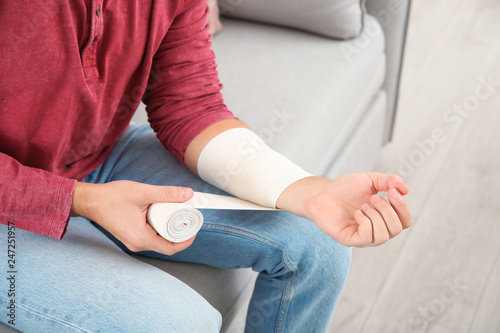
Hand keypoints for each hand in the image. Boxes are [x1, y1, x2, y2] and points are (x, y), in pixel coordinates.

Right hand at [71, 180, 195, 254]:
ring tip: (179, 216)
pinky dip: (160, 228)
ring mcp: (133, 241)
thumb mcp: (142, 192)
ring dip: (170, 230)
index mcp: (140, 238)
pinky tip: (165, 216)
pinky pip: (151, 236)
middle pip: (166, 245)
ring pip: (159, 240)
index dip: (186, 241)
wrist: (90, 201)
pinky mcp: (131, 236)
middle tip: (189, 219)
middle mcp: (137, 244)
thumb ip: (166, 193)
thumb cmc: (111, 197)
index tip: (195, 229)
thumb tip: (188, 194)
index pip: (170, 248)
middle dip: (180, 234)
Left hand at [277, 172, 411, 246]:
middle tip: (373, 198)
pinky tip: (357, 213)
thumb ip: (389, 181)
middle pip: (397, 228)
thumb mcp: (370, 179)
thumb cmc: (345, 188)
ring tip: (363, 205)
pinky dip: (366, 222)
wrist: (322, 193)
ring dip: (376, 216)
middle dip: (387, 210)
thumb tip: (406, 190)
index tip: (392, 191)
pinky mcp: (349, 240)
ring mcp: (363, 237)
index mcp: (384, 218)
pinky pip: (367, 238)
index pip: (405, 221)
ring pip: (384, 236)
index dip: (402, 206)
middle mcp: (376, 230)